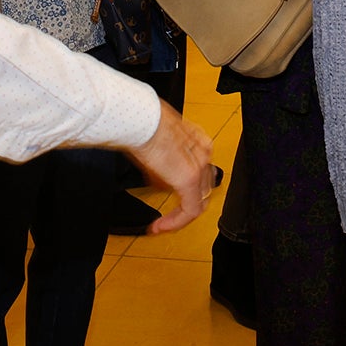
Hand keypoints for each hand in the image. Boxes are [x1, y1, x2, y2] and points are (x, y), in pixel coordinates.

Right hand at [127, 102, 213, 233]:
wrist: (141, 119)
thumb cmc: (144, 123)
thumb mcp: (160, 141)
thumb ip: (165, 160)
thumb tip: (159, 175)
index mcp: (198, 142)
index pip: (201, 173)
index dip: (187, 190)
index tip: (171, 196)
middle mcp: (204, 154)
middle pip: (202, 189)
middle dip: (183, 206)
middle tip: (167, 218)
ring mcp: (199, 167)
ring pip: (198, 201)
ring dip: (179, 217)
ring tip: (161, 225)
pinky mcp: (189, 180)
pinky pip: (190, 210)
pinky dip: (176, 222)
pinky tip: (161, 226)